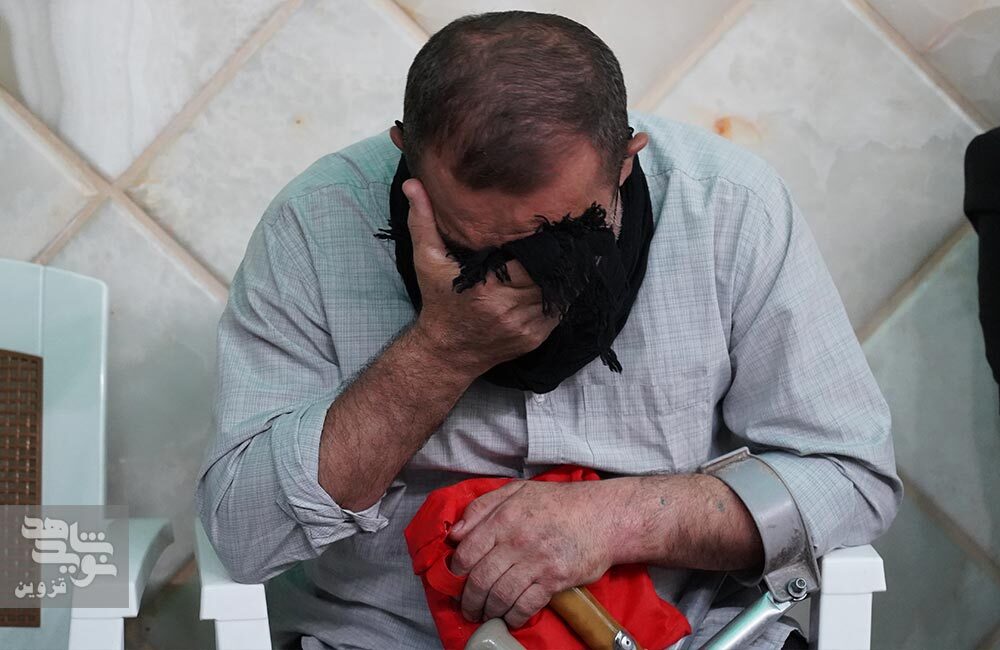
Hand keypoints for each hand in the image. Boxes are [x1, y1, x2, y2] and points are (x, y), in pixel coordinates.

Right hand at [402, 178, 561, 373]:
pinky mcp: (534, 337)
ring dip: (569, 273)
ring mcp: (524, 325)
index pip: (529, 260)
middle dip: (562, 255)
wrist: (447, 352)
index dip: (546, 243)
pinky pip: (559, 312)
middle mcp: (508, 308)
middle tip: (577, 231)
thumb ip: (423, 222)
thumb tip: (413, 183)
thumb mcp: (427, 261)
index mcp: (486, 287)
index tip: (556, 223)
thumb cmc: (439, 302)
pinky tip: (570, 277)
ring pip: (559, 294)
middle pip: (549, 275)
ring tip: (582, 249)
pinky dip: (565, 295)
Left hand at [447, 480, 618, 628]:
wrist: (602, 516)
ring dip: (488, 610)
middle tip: (468, 606)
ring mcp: (536, 562)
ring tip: (486, 614)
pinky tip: (510, 617)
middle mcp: (517, 540)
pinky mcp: (554, 580)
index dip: (456, 570)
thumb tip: (455, 532)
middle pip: (480, 579)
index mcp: (504, 518)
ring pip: (500, 596)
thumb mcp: (517, 491)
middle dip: (469, 599)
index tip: (456, 579)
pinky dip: (513, 616)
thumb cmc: (558, 503)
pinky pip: (526, 605)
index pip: (467, 551)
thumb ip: (482, 507)